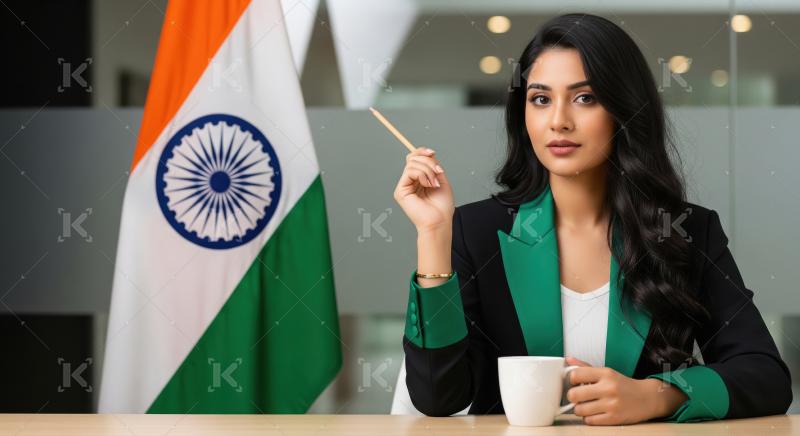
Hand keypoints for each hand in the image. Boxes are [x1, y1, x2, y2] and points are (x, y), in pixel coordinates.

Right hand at [393, 147, 453, 232]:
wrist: (440, 221)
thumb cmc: (442, 206)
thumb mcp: (440, 179)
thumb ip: (433, 165)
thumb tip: (428, 154)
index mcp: (418, 179)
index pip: (415, 158)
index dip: (422, 152)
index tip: (433, 153)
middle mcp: (409, 181)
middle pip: (412, 158)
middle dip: (428, 162)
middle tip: (438, 172)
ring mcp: (404, 186)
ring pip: (412, 163)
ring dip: (428, 170)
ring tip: (434, 183)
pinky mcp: (400, 191)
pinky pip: (409, 172)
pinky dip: (422, 175)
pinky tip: (428, 185)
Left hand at [564, 356, 687, 424]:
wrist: (647, 398)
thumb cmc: (623, 385)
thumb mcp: (606, 372)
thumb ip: (586, 367)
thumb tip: (568, 359)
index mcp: (605, 373)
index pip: (575, 374)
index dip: (571, 380)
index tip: (575, 383)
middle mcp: (608, 388)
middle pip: (574, 394)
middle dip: (572, 397)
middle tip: (577, 397)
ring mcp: (611, 404)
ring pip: (580, 410)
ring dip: (580, 409)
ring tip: (586, 406)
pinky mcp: (614, 418)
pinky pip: (590, 421)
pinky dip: (589, 418)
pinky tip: (594, 413)